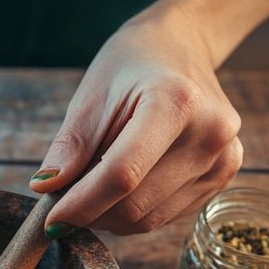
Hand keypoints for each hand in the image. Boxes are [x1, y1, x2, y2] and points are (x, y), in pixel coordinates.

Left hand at [30, 7, 243, 235]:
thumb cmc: (131, 65)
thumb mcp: (92, 94)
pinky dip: (132, 213)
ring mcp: (223, 158)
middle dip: (90, 211)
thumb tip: (45, 189)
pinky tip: (124, 186)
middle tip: (65, 199)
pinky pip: (165, 216)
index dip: (81, 204)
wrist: (182, 47)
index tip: (51, 221)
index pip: (122, 174)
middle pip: (135, 204)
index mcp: (177, 101)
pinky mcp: (223, 176)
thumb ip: (70, 145)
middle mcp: (210, 133)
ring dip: (109, 216)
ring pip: (148, 219)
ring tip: (93, 185)